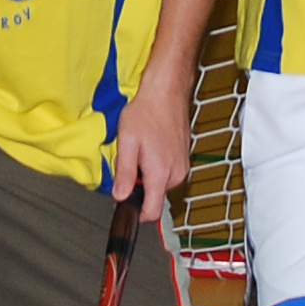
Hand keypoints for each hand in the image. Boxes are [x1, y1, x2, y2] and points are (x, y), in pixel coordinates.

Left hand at [110, 78, 192, 223]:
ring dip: (148, 174)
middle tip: (131, 160)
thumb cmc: (146, 112)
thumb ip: (125, 173)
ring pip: (160, 184)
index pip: (151, 213)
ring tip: (141, 149)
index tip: (125, 203)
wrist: (167, 92)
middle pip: (154, 197)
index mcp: (160, 174)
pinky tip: (151, 145)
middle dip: (140, 186)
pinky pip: (167, 173)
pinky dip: (157, 165)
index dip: (136, 213)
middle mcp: (175, 174)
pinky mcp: (184, 159)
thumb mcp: (127, 142)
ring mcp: (182, 166)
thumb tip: (120, 197)